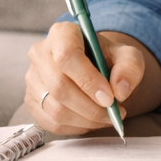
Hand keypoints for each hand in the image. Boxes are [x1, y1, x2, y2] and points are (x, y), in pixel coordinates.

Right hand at [22, 24, 160, 133]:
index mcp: (62, 33)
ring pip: (56, 109)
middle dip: (90, 107)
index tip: (109, 97)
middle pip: (59, 86)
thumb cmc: (107, 59)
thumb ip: (129, 68)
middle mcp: (41, 53)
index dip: (88, 80)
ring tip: (106, 116)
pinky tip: (91, 120)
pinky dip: (76, 127)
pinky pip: (52, 123)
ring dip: (86, 120)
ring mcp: (32, 78)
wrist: (94, 69)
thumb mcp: (127, 56)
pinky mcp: (31, 100)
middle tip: (114, 112)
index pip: (67, 56)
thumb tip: (120, 90)